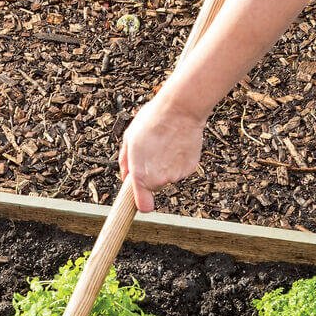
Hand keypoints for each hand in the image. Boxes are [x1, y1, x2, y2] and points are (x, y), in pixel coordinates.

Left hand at [119, 92, 205, 212]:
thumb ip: (125, 162)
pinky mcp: (190, 168)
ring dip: (166, 165)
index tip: (140, 199)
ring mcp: (176, 175)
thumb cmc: (152, 121)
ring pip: (168, 176)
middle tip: (152, 152)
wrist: (180, 110)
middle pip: (155, 186)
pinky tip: (176, 144)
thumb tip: (126, 177)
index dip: (141, 203)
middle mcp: (159, 180)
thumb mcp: (129, 138)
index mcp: (141, 175)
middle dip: (152, 173)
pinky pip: (181, 169)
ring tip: (165, 144)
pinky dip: (178, 160)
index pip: (143, 205)